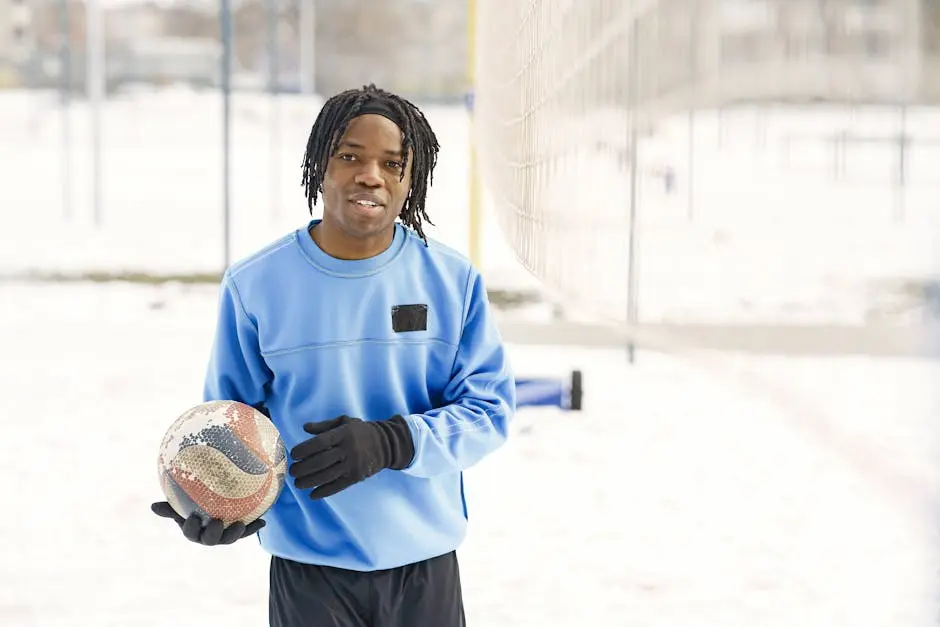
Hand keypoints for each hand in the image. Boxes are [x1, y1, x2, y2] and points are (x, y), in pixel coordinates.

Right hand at [151, 501, 265, 545]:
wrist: (215, 503)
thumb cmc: (193, 503)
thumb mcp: (182, 503)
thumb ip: (170, 506)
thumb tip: (152, 506)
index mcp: (194, 530)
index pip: (190, 533)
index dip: (191, 528)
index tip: (192, 518)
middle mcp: (209, 536)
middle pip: (211, 539)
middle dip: (214, 534)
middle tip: (218, 522)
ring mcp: (225, 535)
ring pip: (230, 538)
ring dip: (236, 533)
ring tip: (241, 524)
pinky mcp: (240, 532)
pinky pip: (247, 531)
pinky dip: (255, 527)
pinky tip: (263, 522)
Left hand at [289, 415, 413, 499]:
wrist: (386, 444)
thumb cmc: (360, 431)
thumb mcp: (344, 422)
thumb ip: (324, 426)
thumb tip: (304, 428)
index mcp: (343, 433)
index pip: (320, 442)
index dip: (304, 449)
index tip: (293, 454)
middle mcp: (348, 449)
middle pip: (321, 461)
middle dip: (303, 468)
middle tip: (292, 471)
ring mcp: (353, 464)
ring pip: (327, 476)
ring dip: (310, 482)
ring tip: (298, 484)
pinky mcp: (357, 477)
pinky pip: (338, 486)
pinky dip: (324, 492)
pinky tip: (312, 495)